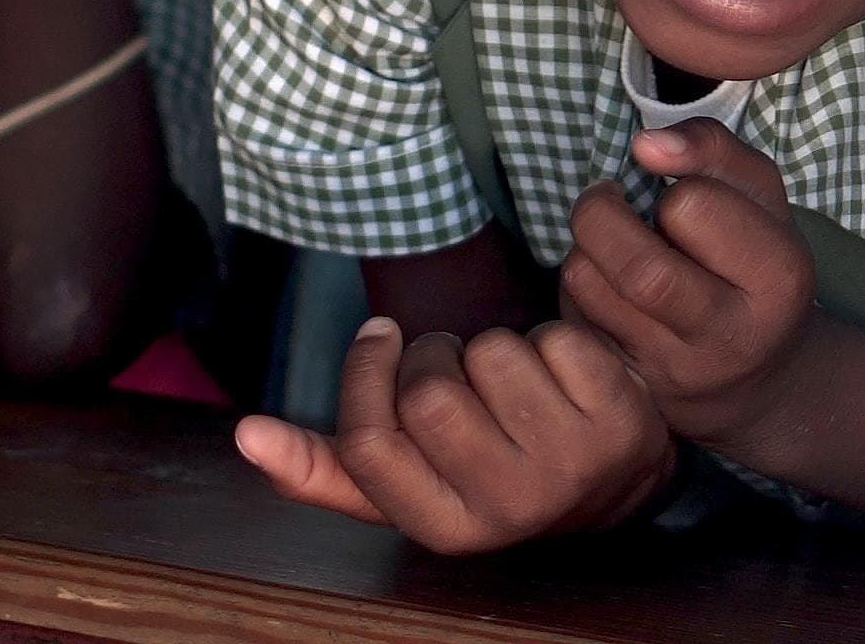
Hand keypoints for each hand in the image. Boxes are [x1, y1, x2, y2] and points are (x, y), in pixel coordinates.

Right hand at [232, 316, 673, 552]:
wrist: (617, 475)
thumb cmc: (492, 466)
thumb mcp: (413, 483)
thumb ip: (327, 466)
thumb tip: (245, 436)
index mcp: (447, 528)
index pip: (371, 442)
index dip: (368, 373)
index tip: (381, 335)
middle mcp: (509, 510)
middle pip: (429, 393)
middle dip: (434, 354)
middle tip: (455, 364)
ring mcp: (570, 466)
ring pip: (491, 355)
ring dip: (495, 344)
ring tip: (512, 376)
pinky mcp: (618, 419)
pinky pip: (555, 339)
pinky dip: (554, 337)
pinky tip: (562, 372)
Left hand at [554, 122, 815, 448]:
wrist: (760, 379)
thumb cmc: (755, 266)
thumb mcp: (761, 200)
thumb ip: (713, 149)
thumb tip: (646, 144)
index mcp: (779, 279)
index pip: (695, 209)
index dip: (676, 189)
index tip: (681, 198)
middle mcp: (732, 335)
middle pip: (639, 269)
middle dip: (602, 215)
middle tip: (606, 198)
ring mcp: (678, 372)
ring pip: (592, 289)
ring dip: (583, 248)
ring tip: (606, 240)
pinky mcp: (633, 391)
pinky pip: (573, 322)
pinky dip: (575, 288)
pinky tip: (605, 285)